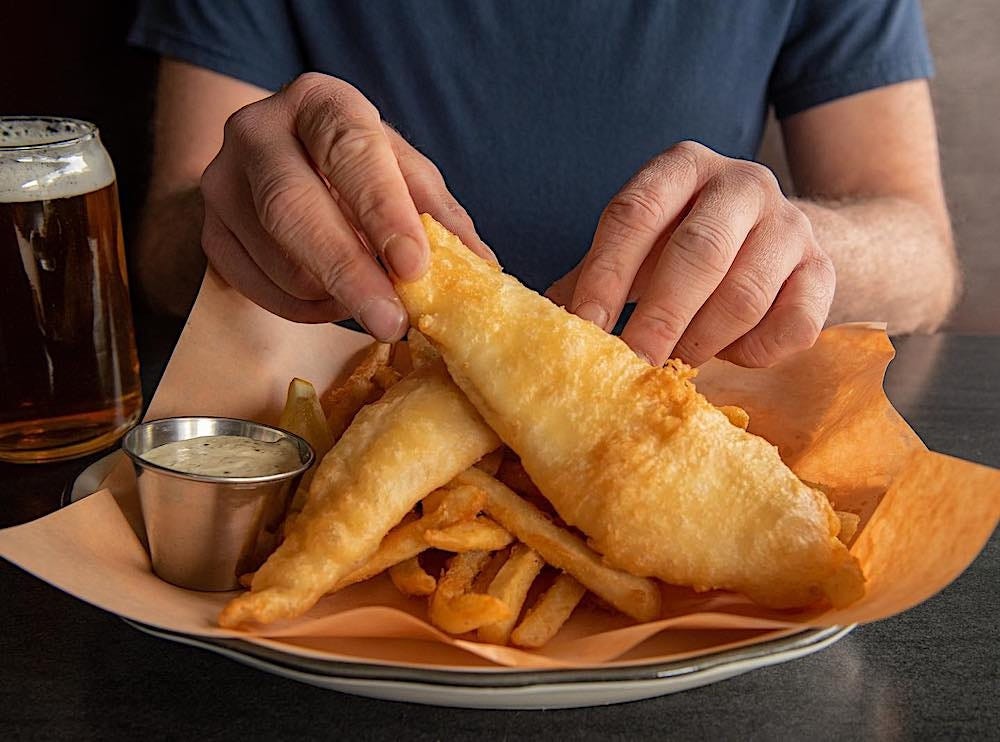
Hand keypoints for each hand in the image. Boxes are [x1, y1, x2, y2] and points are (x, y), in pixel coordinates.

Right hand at [200, 72, 492, 339]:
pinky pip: (260, 289)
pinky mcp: (210, 233)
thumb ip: (437, 214)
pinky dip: (307, 308)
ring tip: (371, 297)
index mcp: (319, 102)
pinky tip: (332, 297)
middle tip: (393, 322)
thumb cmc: (353, 170)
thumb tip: (481, 268)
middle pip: (293, 207)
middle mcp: (258, 130)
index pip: (349, 150)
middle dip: (349, 272)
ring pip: (277, 260)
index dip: (382, 211)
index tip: (414, 265)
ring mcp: (222, 182)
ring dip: (334, 295)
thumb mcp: (401, 174)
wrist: (272, 170)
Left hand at [547, 141, 834, 366]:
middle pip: (697, 252)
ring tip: (675, 367)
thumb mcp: (637, 247)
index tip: (582, 328)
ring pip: (745, 293)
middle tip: (630, 366)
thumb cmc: (685, 247)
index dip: (605, 276)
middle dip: (659, 317)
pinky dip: (757, 351)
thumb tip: (539, 325)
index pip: (634, 215)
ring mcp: (791, 224)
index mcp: (681, 168)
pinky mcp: (824, 270)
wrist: (778, 243)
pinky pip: (794, 323)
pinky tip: (733, 355)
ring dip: (703, 340)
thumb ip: (594, 276)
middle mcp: (741, 183)